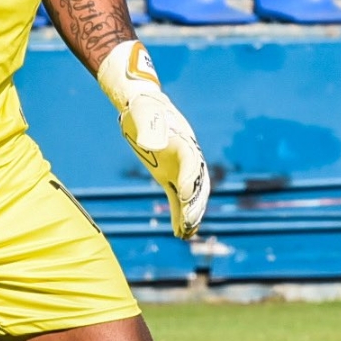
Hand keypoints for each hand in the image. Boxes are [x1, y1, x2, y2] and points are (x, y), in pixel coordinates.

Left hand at [96, 40, 210, 239]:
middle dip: (194, 203)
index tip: (184, 195)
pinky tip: (179, 233)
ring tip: (187, 233)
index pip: (191, 162)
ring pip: (191, 195)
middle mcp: (187, 156)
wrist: (143, 106)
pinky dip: (179, 214)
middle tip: (190, 222)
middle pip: (197, 183)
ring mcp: (179, 167)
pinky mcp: (169, 176)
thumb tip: (149, 145)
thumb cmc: (143, 108)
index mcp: (183, 140)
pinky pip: (178, 198)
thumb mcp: (143, 113)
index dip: (189, 179)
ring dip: (190, 214)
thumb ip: (149, 129)